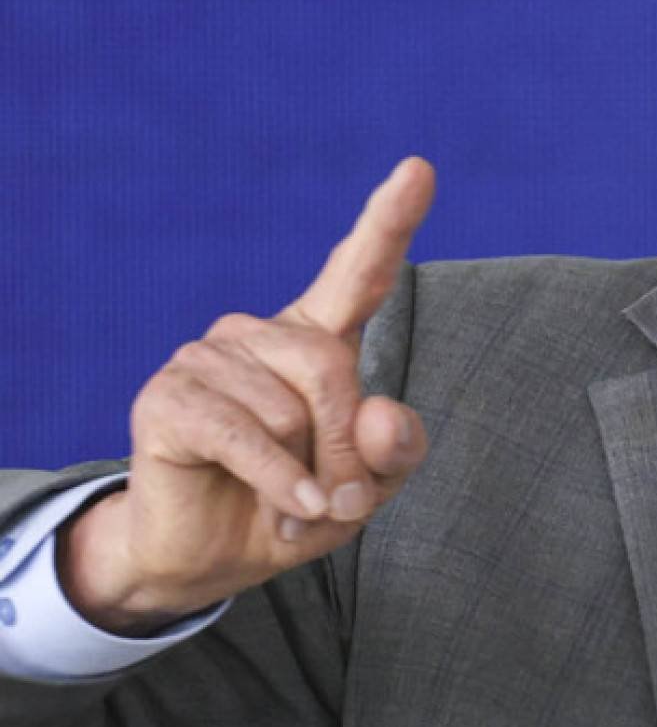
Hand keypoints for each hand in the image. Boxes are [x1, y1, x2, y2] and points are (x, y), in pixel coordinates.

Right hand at [58, 158, 435, 634]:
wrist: (207, 558)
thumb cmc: (294, 507)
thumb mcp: (367, 487)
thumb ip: (395, 449)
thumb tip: (380, 414)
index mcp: (317, 337)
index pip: (359, 271)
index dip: (389, 220)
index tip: (419, 169)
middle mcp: (260, 333)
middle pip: (332, 369)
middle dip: (348, 450)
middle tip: (342, 503)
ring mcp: (207, 358)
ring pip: (293, 410)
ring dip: (310, 479)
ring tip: (293, 507)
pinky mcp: (169, 396)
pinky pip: (248, 436)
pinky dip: (282, 484)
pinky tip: (291, 513)